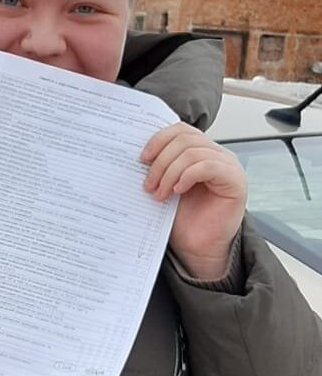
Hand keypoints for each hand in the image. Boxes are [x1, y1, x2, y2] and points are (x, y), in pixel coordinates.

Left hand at [141, 122, 246, 280]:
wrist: (197, 246)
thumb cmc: (183, 216)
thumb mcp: (166, 182)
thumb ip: (161, 162)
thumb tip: (139, 150)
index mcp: (202, 150)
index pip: (181, 130)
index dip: (159, 140)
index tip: (142, 158)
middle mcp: (218, 154)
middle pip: (184, 140)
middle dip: (161, 161)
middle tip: (148, 183)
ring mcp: (229, 165)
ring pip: (192, 153)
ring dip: (169, 173)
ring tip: (159, 193)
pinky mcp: (235, 181)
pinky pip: (208, 166)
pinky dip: (187, 176)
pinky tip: (177, 191)